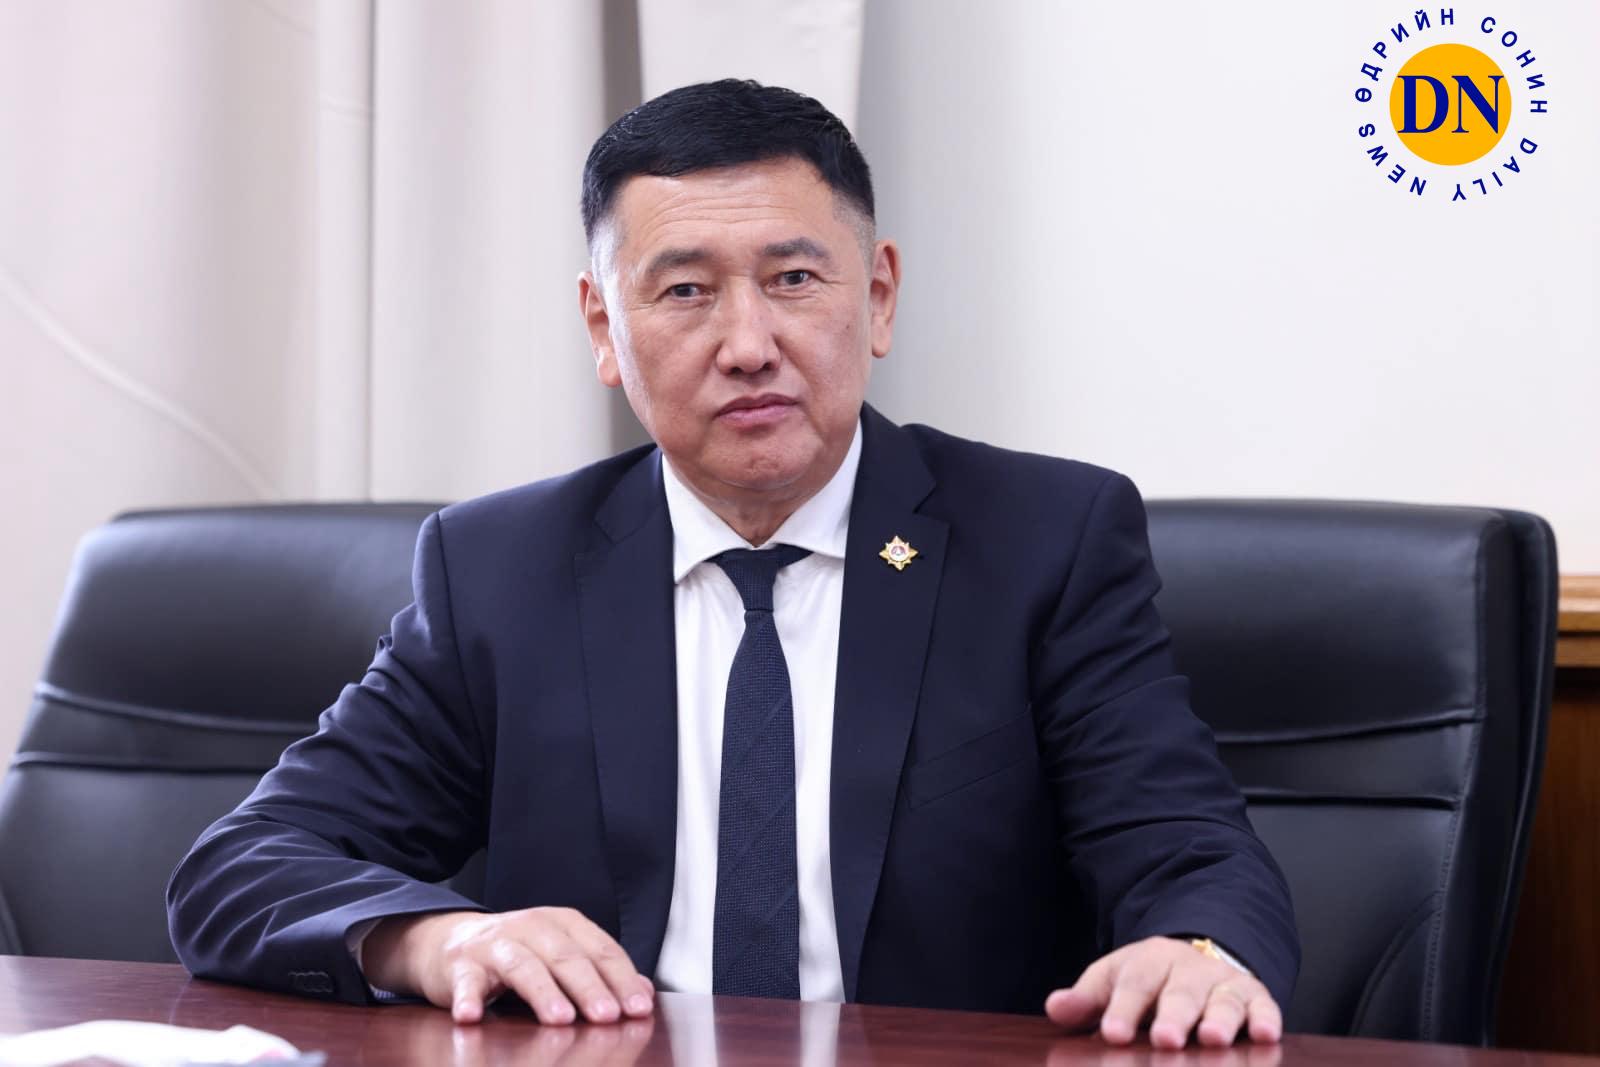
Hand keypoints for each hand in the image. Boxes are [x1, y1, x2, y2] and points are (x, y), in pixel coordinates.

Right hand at [362, 907, 655, 1025]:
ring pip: (523, 965)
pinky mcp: (461, 964)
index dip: (621, 978)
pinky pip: (466, 982)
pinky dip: (468, 998)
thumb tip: (644, 994)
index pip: (599, 949)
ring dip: (543, 992)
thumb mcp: (560, 955)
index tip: (637, 1008)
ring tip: (560, 1018)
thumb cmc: (516, 953)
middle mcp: (531, 927)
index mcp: (562, 924)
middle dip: (589, 987)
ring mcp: (495, 943)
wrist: (450, 941)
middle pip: (565, 956)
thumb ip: (600, 972)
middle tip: (607, 1015)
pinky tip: (472, 1016)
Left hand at [1044, 936, 1281, 1048]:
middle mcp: (1188, 970)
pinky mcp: (1256, 997)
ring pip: (1223, 1001)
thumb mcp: (1113, 981)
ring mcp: (1223, 983)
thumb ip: (1086, 1000)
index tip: (1113, 1034)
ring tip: (1213, 1040)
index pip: (1134, 985)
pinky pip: (1264, 1007)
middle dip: (1173, 1016)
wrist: (1198, 956)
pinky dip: (1266, 1020)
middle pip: (1180, 993)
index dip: (1123, 1010)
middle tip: (1165, 1039)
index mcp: (1149, 963)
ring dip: (1220, 1020)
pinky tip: (1265, 1036)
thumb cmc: (1148, 981)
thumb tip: (1055, 1008)